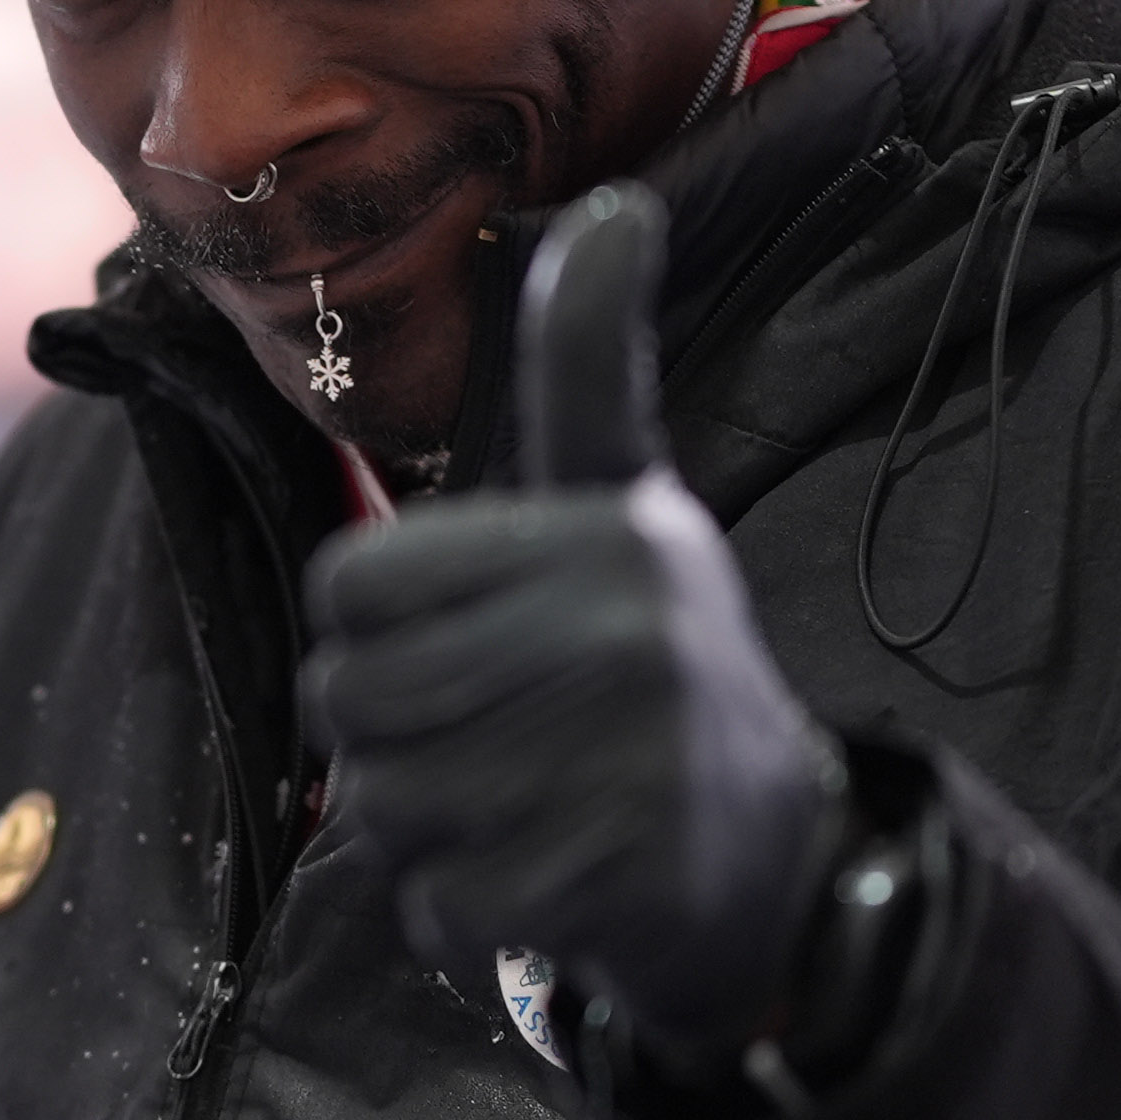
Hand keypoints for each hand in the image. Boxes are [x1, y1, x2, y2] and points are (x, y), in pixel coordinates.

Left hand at [296, 188, 842, 1068]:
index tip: (465, 636)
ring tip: (524, 806)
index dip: (375, 629)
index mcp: (611, 531)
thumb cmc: (656, 663)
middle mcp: (627, 632)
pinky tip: (544, 880)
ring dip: (424, 830)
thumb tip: (617, 204)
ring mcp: (628, 760)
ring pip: (382, 805)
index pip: (352, 584)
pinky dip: (465, 916)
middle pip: (349, 698)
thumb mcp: (629, 501)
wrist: (771, 861)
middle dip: (391, 739)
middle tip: (495, 741)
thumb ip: (589, 364)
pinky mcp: (613, 880)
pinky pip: (435, 906)